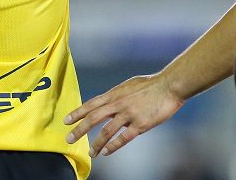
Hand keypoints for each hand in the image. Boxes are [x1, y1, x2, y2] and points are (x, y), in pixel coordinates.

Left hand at [64, 73, 184, 157]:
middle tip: (68, 139)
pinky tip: (106, 152)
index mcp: (115, 94)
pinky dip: (113, 146)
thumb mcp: (129, 85)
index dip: (77, 113)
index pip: (91, 104)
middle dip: (79, 129)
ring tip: (91, 152)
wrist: (169, 86)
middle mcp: (118, 104)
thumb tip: (109, 100)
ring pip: (106, 131)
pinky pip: (123, 138)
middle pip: (93, 118)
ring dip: (96, 143)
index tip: (66, 120)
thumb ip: (118, 94)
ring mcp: (128, 114)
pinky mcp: (140, 124)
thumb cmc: (151, 84)